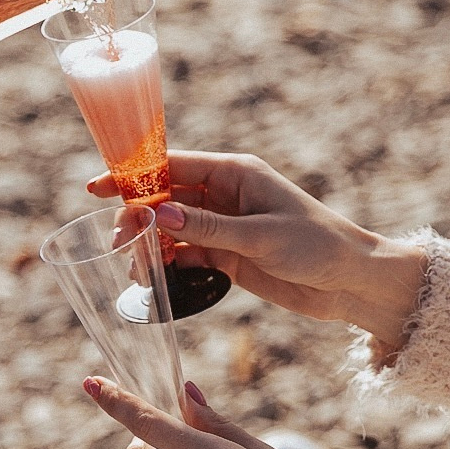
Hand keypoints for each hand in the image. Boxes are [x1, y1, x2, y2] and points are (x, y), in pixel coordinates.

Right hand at [88, 151, 428, 356]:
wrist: (351, 282)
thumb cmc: (317, 246)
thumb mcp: (260, 236)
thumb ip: (207, 226)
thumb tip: (158, 212)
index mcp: (234, 174)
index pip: (172, 165)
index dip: (133, 175)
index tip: (98, 187)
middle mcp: (224, 195)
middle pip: (164, 198)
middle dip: (137, 218)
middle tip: (120, 245)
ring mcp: (223, 225)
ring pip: (170, 229)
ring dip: (149, 247)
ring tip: (136, 271)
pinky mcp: (227, 255)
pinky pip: (185, 254)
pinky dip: (167, 265)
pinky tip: (152, 280)